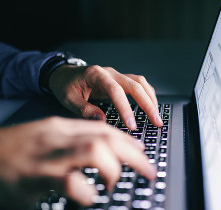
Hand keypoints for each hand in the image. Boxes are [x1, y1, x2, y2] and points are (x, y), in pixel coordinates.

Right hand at [0, 117, 155, 207]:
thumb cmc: (16, 150)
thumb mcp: (47, 138)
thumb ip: (73, 140)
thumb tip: (102, 150)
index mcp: (62, 127)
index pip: (104, 129)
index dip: (127, 141)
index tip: (141, 151)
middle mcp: (59, 137)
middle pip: (106, 138)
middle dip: (133, 155)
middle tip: (148, 170)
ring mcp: (49, 155)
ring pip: (94, 151)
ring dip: (113, 169)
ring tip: (113, 184)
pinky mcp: (36, 176)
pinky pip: (69, 181)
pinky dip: (85, 190)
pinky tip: (89, 196)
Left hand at [48, 65, 162, 129]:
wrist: (64, 74)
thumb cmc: (65, 85)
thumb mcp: (69, 99)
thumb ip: (85, 110)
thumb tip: (102, 121)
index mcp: (96, 75)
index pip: (116, 91)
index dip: (126, 108)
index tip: (131, 125)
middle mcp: (110, 73)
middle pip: (135, 85)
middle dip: (148, 104)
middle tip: (156, 121)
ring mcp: (116, 75)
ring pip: (140, 83)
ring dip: (150, 99)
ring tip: (156, 115)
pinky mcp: (118, 80)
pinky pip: (137, 85)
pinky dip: (146, 95)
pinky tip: (150, 105)